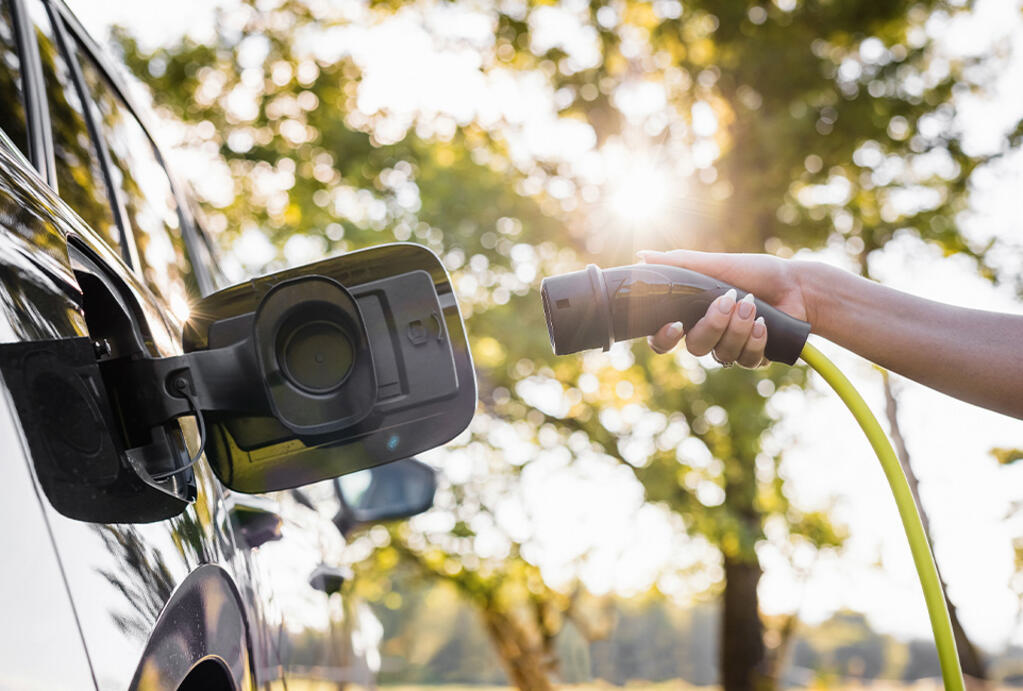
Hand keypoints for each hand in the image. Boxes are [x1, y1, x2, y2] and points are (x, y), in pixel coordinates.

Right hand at [638, 249, 811, 366]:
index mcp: (691, 316)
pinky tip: (764, 323)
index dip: (663, 338)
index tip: (676, 325)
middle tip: (728, 301)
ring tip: (753, 306)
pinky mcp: (753, 358)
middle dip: (713, 324)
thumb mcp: (714, 265)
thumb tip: (641, 256)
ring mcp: (729, 349)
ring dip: (738, 328)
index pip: (662, 339)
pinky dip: (756, 340)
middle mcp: (707, 336)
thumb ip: (679, 263)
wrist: (795, 285)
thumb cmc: (753, 272)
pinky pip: (746, 360)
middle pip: (695, 347)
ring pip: (722, 354)